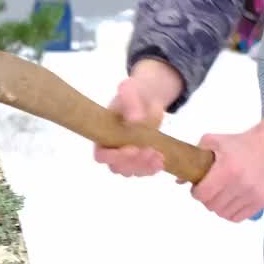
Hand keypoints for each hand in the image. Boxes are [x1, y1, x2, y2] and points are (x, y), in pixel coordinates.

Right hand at [93, 60, 182, 176]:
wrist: (146, 98)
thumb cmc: (132, 94)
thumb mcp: (130, 91)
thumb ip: (130, 103)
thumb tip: (136, 120)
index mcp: (102, 136)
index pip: (101, 155)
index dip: (113, 156)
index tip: (132, 148)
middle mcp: (111, 149)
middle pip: (116, 167)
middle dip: (133, 163)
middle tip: (148, 150)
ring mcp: (125, 156)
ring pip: (130, 171)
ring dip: (144, 167)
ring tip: (158, 155)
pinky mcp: (139, 159)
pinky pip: (143, 170)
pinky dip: (152, 167)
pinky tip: (161, 160)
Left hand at [191, 109, 263, 221]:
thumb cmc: (238, 144)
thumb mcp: (213, 142)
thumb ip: (194, 156)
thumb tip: (179, 180)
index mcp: (227, 170)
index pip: (202, 195)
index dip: (196, 192)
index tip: (199, 187)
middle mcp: (240, 184)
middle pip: (211, 206)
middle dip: (207, 199)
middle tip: (211, 190)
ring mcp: (252, 194)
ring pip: (224, 214)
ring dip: (219, 206)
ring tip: (222, 195)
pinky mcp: (262, 201)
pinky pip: (238, 217)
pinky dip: (231, 212)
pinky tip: (231, 201)